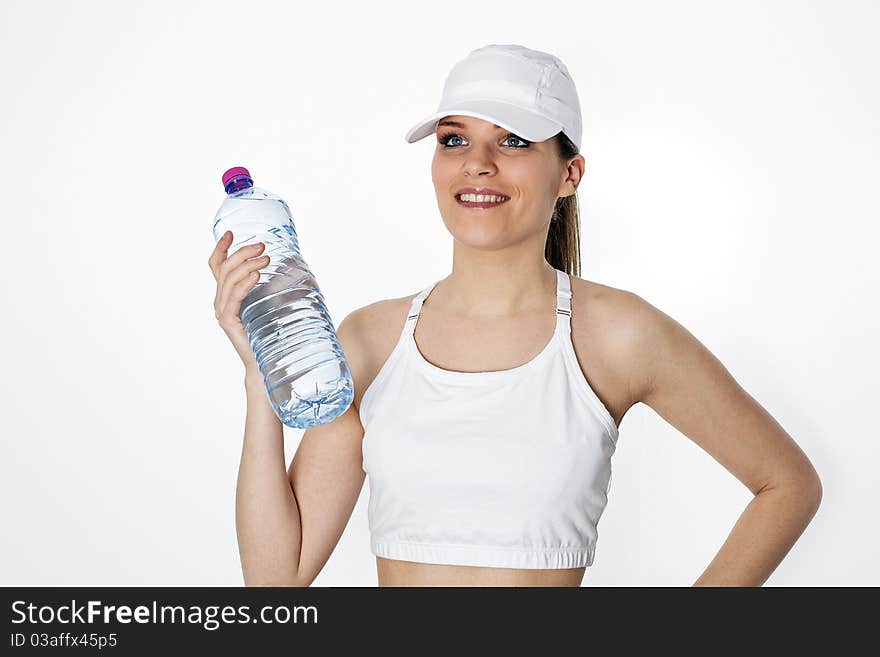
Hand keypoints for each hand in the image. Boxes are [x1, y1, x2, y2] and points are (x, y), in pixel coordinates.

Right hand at [208, 230, 269, 371]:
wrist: (270, 361)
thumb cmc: (272, 331)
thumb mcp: (272, 301)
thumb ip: (274, 283)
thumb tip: (292, 261)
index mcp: (228, 294)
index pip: (217, 266)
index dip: (222, 248)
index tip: (231, 233)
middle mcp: (221, 301)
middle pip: (224, 268)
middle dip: (243, 252)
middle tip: (262, 245)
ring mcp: (223, 311)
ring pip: (228, 279)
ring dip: (247, 264)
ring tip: (265, 258)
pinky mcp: (228, 321)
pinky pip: (233, 297)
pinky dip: (244, 283)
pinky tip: (256, 275)